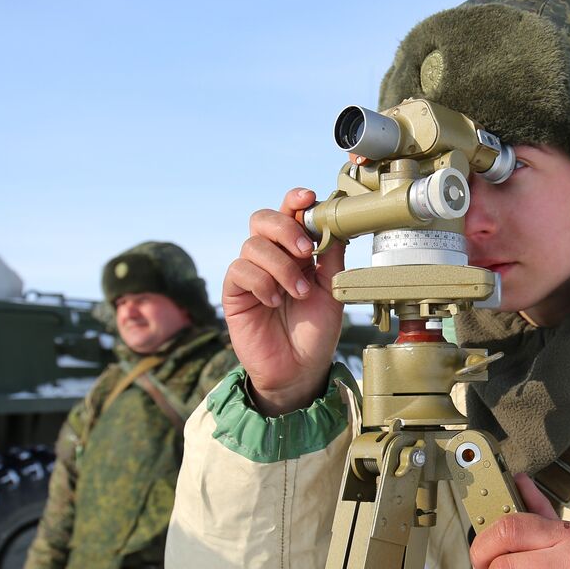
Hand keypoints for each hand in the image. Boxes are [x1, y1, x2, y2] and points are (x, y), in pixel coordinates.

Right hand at [222, 188, 346, 415]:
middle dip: (284, 228)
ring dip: (280, 266)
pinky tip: (274, 301)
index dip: (295, 200)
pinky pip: (240, 270)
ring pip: (253, 245)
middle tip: (304, 251)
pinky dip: (261, 282)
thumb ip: (331, 257)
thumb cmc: (316, 331)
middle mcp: (271, 257)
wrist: (299, 370)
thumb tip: (335, 223)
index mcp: (296, 252)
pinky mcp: (235, 293)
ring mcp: (251, 273)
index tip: (310, 198)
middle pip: (263, 219)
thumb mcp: (332, 291)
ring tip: (298, 293)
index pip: (290, 214)